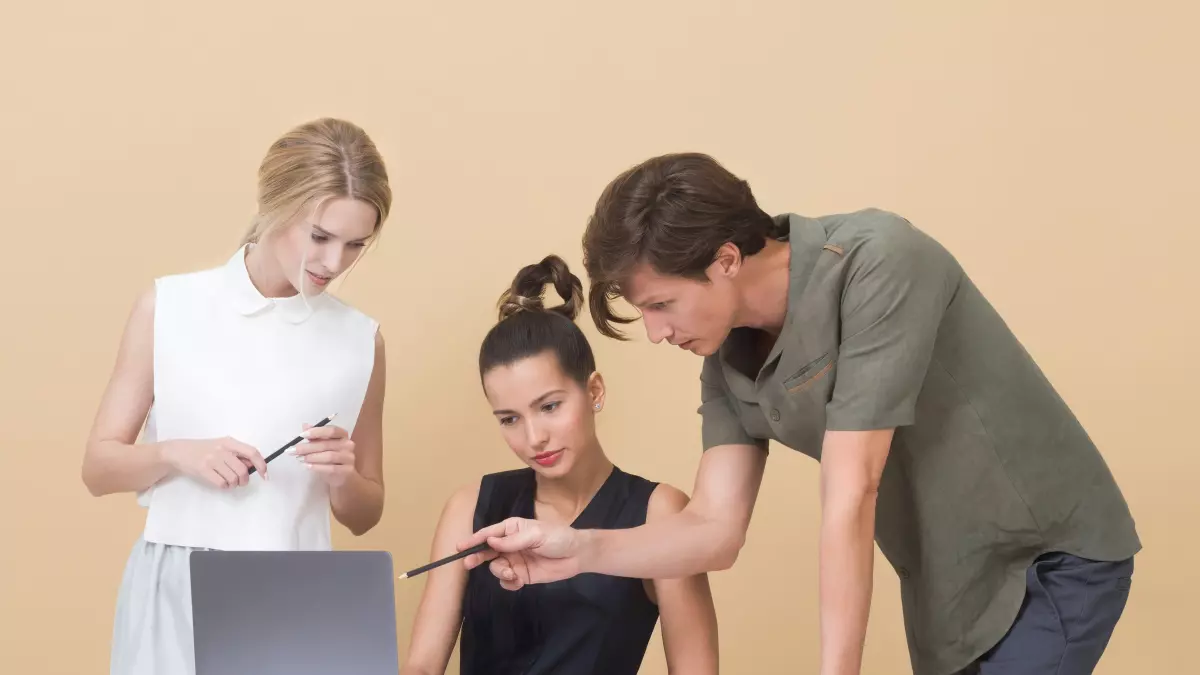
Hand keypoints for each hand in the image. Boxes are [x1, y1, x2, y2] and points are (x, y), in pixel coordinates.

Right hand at [162, 437, 267, 488]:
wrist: (179, 451)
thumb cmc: (205, 449)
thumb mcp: (222, 446)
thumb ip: (238, 454)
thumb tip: (255, 466)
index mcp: (230, 442)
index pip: (252, 452)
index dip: (261, 464)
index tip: (265, 474)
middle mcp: (222, 449)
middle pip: (243, 470)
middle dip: (244, 480)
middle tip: (240, 481)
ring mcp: (212, 459)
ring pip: (233, 479)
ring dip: (234, 484)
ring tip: (228, 480)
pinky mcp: (203, 470)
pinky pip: (222, 484)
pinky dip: (225, 486)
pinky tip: (220, 482)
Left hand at [291, 423, 356, 487]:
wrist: (343, 475)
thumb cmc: (331, 458)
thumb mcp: (323, 445)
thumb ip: (315, 436)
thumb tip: (305, 426)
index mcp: (342, 435)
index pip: (331, 430)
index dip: (317, 432)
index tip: (302, 435)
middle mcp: (348, 444)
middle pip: (327, 444)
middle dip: (308, 447)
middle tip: (294, 450)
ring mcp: (349, 458)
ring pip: (329, 456)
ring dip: (312, 457)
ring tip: (300, 458)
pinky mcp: (348, 470)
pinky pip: (332, 468)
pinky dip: (318, 467)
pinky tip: (307, 466)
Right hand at [458, 518, 583, 589]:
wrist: (577, 555)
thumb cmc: (558, 538)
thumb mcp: (536, 535)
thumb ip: (513, 540)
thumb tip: (490, 541)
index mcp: (512, 529)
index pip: (489, 533)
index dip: (474, 539)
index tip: (460, 547)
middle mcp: (510, 544)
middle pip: (487, 551)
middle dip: (477, 557)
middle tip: (468, 564)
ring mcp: (515, 560)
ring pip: (496, 567)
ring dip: (499, 572)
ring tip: (511, 574)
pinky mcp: (521, 575)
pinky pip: (506, 581)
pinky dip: (508, 583)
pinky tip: (518, 582)